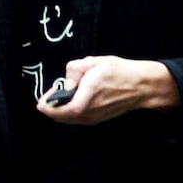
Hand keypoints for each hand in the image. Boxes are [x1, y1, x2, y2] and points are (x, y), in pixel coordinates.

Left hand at [36, 56, 180, 124]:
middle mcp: (92, 108)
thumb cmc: (120, 72)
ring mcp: (95, 117)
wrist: (140, 86)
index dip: (51, 107)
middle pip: (64, 117)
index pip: (67, 108)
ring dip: (58, 113)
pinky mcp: (97, 120)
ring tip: (55, 101)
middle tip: (46, 99)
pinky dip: (67, 114)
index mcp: (91, 92)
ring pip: (69, 120)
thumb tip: (64, 82)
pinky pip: (76, 120)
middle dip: (51, 109)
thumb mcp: (96, 62)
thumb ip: (75, 69)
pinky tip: (66, 105)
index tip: (42, 102)